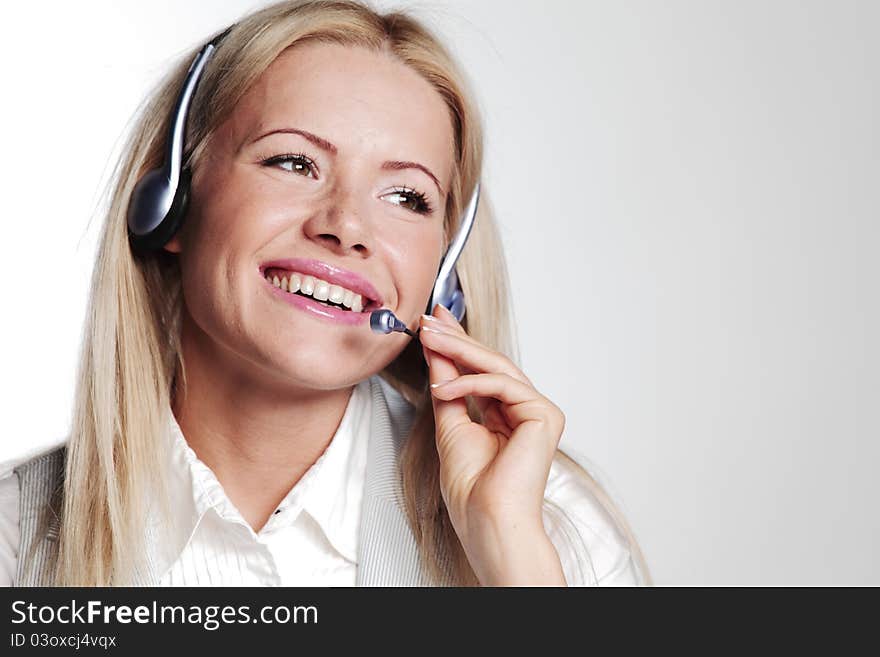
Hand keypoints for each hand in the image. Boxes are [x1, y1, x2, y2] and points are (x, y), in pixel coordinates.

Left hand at [418, 303, 567, 585]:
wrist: (486, 519)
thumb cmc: (471, 487)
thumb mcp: (449, 423)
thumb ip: (446, 385)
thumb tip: (435, 351)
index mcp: (508, 415)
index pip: (482, 371)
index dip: (459, 343)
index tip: (434, 322)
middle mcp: (527, 410)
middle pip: (491, 363)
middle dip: (457, 338)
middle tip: (429, 319)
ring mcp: (539, 411)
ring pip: (497, 367)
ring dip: (459, 349)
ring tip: (428, 339)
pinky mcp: (544, 414)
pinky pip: (501, 385)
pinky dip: (469, 383)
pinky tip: (442, 390)